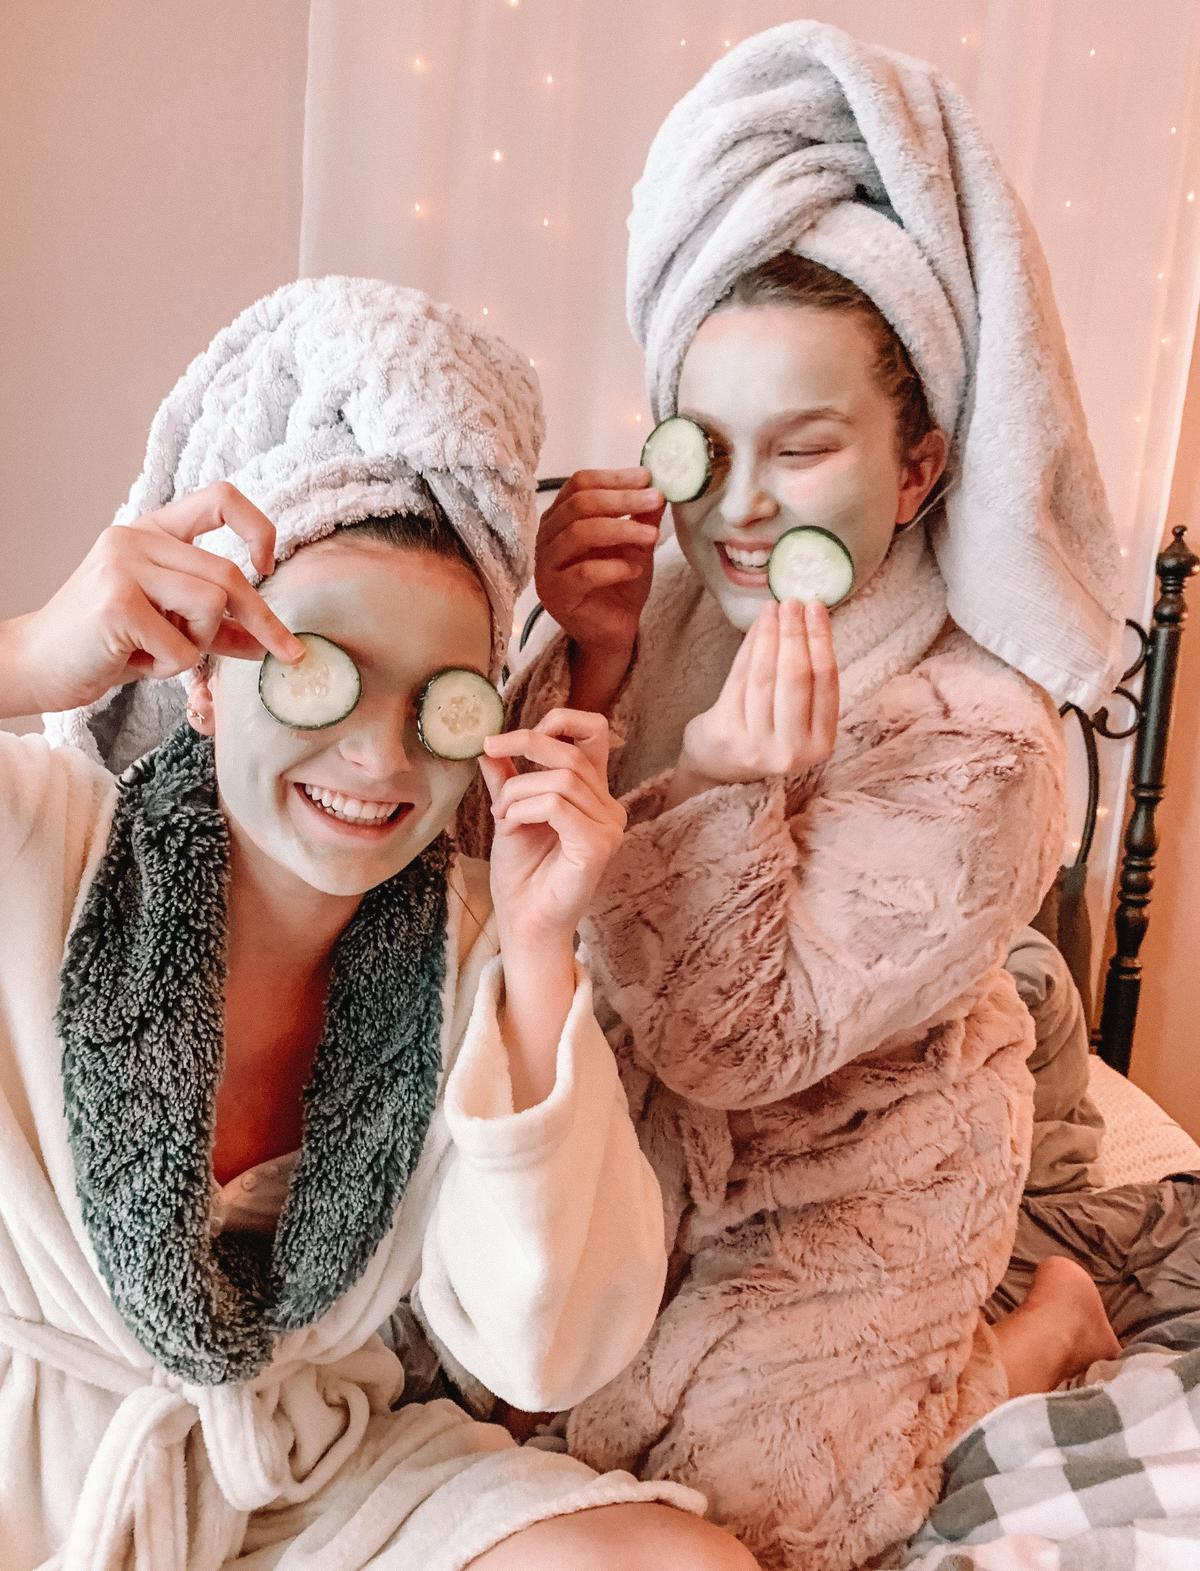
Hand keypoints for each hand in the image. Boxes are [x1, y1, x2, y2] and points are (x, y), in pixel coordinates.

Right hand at [1, 483, 303, 716]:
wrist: (37, 665)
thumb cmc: (104, 644)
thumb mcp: (169, 627)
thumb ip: (217, 626)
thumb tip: (269, 640)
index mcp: (151, 533)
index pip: (221, 499)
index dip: (258, 528)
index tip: (267, 566)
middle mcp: (136, 539)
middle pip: (229, 574)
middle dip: (263, 621)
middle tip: (286, 653)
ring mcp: (123, 566)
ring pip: (212, 604)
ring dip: (198, 644)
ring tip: (158, 651)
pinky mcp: (117, 602)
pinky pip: (184, 645)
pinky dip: (171, 665)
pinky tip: (136, 661)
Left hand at [479, 709, 625, 952]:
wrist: (523, 922)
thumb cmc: (521, 874)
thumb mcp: (509, 814)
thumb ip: (507, 780)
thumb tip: (490, 748)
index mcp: (593, 793)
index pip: (594, 732)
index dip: (559, 721)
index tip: (511, 735)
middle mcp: (608, 807)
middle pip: (572, 752)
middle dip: (524, 744)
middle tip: (490, 750)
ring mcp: (608, 828)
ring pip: (561, 780)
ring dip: (517, 791)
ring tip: (500, 814)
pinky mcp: (597, 846)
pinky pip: (557, 806)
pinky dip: (524, 808)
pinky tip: (510, 825)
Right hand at [535, 469, 662, 710]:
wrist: (613, 631)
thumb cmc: (620, 584)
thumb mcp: (637, 543)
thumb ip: (642, 516)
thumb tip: (659, 485)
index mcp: (561, 518)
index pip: (579, 484)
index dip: (613, 477)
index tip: (647, 479)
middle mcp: (547, 537)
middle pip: (579, 504)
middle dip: (622, 499)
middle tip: (655, 500)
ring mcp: (546, 566)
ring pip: (579, 533)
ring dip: (621, 530)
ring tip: (652, 536)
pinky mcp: (555, 595)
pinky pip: (583, 573)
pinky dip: (614, 568)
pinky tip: (635, 569)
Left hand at [671, 600, 838, 803]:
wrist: (719, 765)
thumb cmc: (765, 731)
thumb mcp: (796, 715)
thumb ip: (805, 677)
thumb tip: (804, 615)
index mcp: (820, 744)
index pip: (825, 682)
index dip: (821, 641)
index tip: (817, 608)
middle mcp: (792, 750)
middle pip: (796, 679)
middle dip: (795, 634)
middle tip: (793, 602)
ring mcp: (757, 745)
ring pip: (765, 677)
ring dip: (769, 636)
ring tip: (773, 608)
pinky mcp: (728, 735)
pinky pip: (739, 680)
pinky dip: (748, 649)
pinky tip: (755, 627)